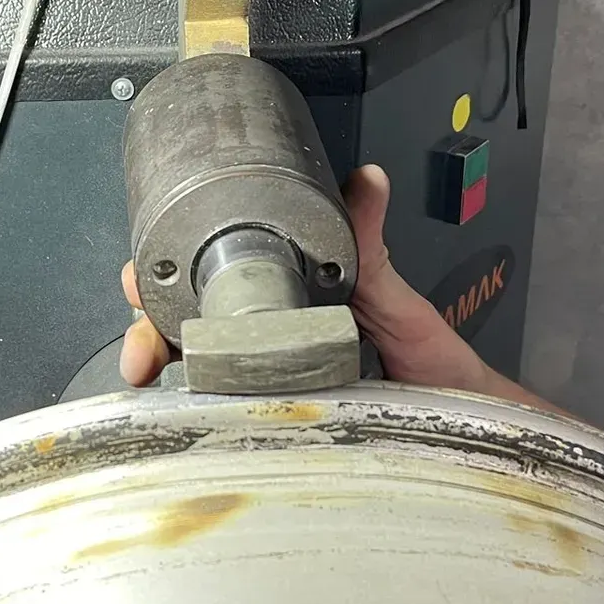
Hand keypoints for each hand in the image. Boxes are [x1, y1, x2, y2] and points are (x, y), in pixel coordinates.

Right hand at [120, 165, 555, 410]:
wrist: (465, 425)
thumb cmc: (435, 364)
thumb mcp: (397, 300)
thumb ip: (370, 247)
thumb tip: (366, 178)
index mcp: (290, 302)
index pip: (214, 279)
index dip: (169, 273)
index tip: (143, 273)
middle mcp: (270, 344)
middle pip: (189, 326)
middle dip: (149, 326)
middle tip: (138, 340)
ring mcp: (270, 387)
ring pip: (196, 372)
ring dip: (159, 365)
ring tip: (143, 369)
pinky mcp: (277, 425)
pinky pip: (226, 417)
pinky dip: (189, 416)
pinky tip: (171, 414)